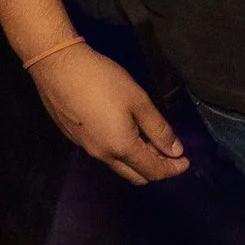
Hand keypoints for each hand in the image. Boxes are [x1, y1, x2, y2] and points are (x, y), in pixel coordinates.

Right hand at [29, 43, 188, 184]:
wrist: (59, 69)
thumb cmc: (103, 81)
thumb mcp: (138, 100)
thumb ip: (158, 128)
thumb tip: (175, 151)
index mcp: (121, 148)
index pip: (152, 171)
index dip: (172, 169)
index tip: (185, 161)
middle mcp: (103, 156)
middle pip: (136, 175)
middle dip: (157, 169)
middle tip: (171, 152)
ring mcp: (87, 149)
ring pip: (119, 166)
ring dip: (139, 161)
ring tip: (152, 142)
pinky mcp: (76, 139)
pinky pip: (105, 155)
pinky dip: (123, 152)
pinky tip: (127, 133)